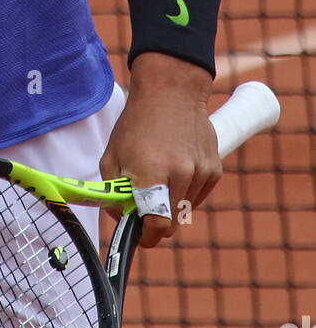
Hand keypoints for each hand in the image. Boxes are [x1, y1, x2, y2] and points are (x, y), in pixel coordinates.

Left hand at [99, 54, 221, 247]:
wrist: (171, 91)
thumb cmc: (137, 123)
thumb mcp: (112, 155)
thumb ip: (114, 192)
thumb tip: (121, 219)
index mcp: (152, 174)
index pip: (156, 225)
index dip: (146, 237)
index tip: (140, 237)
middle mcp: (180, 176)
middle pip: (171, 222)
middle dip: (156, 221)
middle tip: (144, 205)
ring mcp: (200, 173)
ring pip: (185, 210)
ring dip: (171, 203)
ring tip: (160, 175)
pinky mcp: (214, 169)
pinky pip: (198, 195)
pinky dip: (186, 191)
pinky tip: (176, 168)